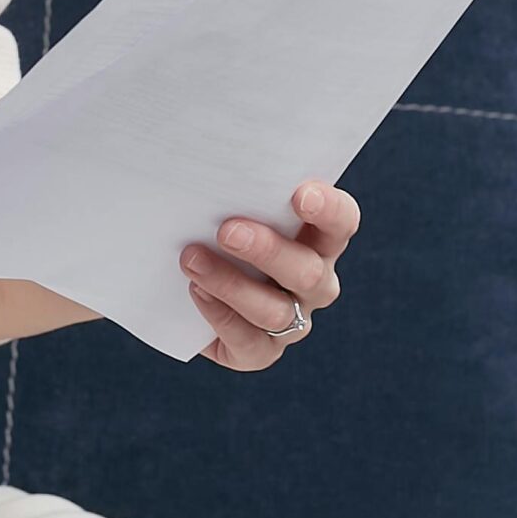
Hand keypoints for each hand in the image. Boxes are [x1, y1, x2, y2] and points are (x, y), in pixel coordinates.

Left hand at [179, 181, 359, 372]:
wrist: (175, 280)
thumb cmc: (207, 224)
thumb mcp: (221, 201)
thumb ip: (231, 187)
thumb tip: (205, 165)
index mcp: (316, 237)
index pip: (341, 221)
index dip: (328, 209)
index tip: (300, 194)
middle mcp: (313, 281)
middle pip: (308, 271)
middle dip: (268, 251)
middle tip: (227, 230)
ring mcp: (291, 320)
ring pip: (277, 313)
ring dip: (232, 286)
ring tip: (192, 259)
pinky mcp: (259, 351)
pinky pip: (251, 345)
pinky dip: (221, 317)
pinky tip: (195, 291)